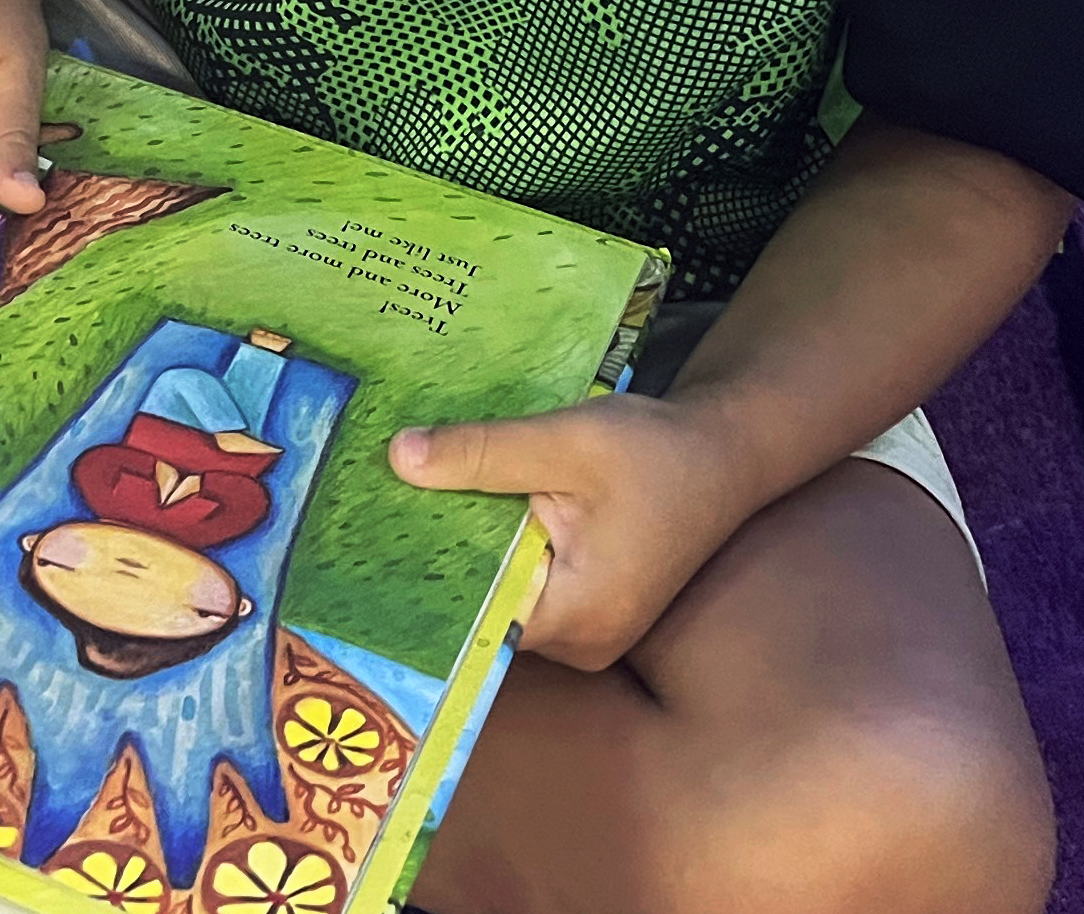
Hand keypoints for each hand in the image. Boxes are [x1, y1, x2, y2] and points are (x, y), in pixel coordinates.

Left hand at [387, 393, 768, 672]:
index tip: (358, 550)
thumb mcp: (566, 441)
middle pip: (483, 611)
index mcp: (579, 615)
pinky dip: (493, 552)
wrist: (725, 453)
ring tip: (391, 511)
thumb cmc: (656, 451)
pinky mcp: (588, 606)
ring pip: (501, 598)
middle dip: (431, 564)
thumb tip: (397, 458)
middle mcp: (581, 642)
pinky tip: (450, 512)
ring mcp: (586, 630)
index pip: (474, 619)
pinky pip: (523, 586)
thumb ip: (484, 453)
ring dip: (462, 554)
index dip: (417, 583)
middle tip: (359, 522)